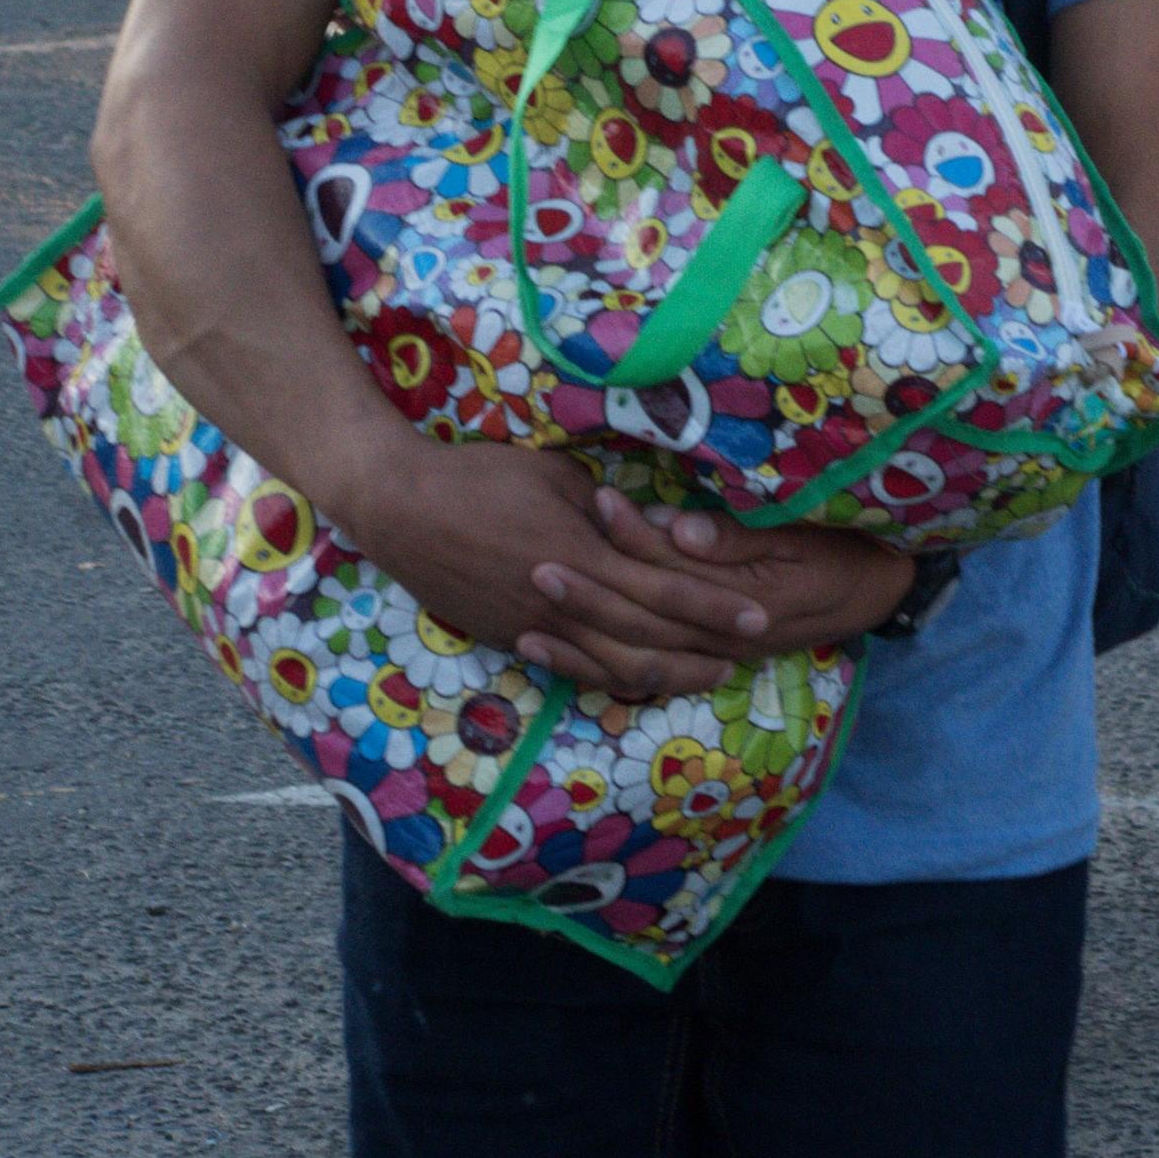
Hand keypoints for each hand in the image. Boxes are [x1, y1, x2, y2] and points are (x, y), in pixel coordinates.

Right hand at [335, 440, 906, 696]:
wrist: (400, 508)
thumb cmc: (482, 477)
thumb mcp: (558, 477)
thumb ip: (606, 512)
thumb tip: (646, 526)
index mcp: (581, 555)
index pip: (663, 592)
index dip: (714, 607)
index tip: (759, 617)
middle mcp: (560, 602)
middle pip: (646, 640)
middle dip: (702, 650)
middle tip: (751, 654)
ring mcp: (531, 627)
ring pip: (610, 666)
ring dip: (664, 674)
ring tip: (708, 675)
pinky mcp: (507, 638)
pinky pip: (569, 668)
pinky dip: (609, 677)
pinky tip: (639, 680)